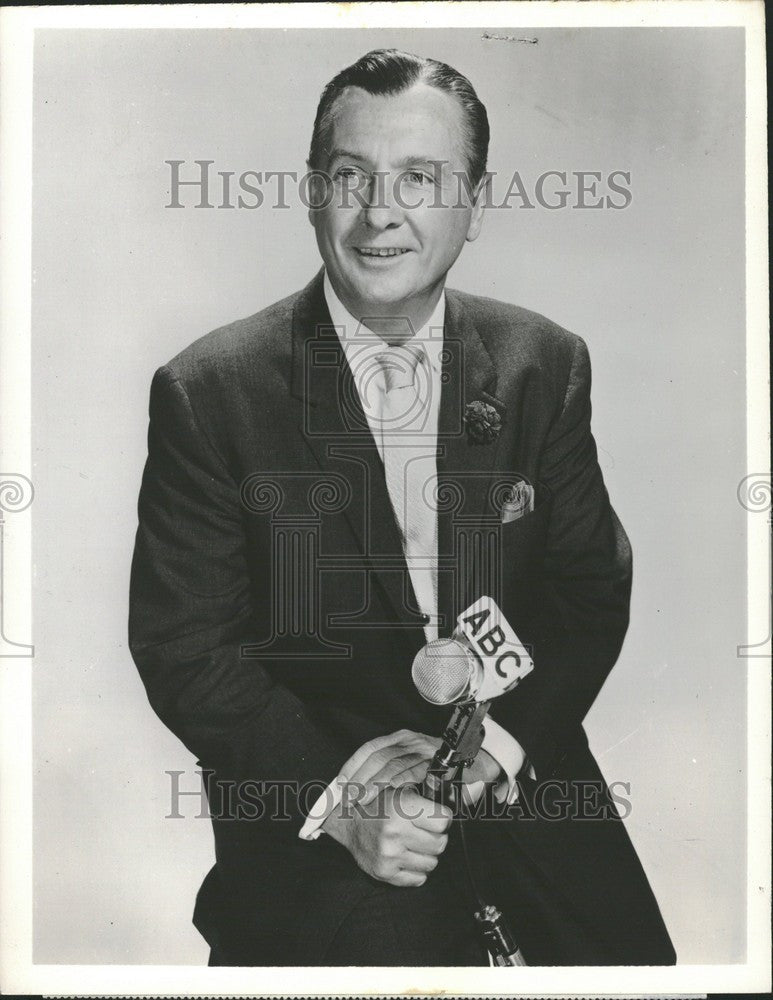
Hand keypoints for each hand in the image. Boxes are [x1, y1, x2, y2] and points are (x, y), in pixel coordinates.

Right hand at [322, 784, 451, 886]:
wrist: (347, 822)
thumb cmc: (378, 803)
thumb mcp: (400, 788)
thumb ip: (428, 792)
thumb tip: (472, 791)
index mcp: (401, 807)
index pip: (443, 821)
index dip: (442, 818)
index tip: (436, 816)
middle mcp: (395, 832)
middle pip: (440, 844)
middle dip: (436, 837)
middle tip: (424, 830)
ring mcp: (390, 855)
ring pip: (432, 863)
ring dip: (426, 854)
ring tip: (413, 842)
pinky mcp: (385, 873)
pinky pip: (419, 878)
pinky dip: (417, 869)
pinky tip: (406, 855)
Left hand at [336, 728, 505, 805]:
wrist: (478, 768)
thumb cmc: (442, 774)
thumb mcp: (412, 770)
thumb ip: (392, 775)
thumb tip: (359, 790)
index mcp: (402, 738)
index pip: (370, 749)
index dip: (353, 767)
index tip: (340, 785)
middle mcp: (411, 739)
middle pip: (377, 757)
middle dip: (359, 779)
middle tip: (347, 800)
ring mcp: (424, 748)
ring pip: (391, 765)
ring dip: (373, 785)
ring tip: (360, 803)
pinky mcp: (436, 761)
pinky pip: (410, 773)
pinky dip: (395, 787)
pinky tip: (386, 800)